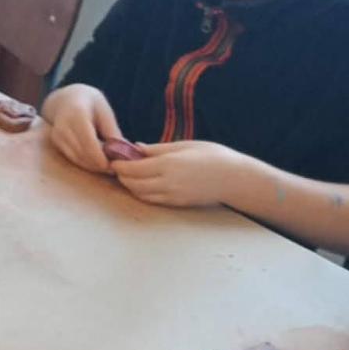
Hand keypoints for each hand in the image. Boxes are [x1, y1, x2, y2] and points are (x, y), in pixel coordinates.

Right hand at [42, 84, 123, 173]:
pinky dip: (85, 162)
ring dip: (93, 165)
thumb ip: (112, 132)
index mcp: (77, 115)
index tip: (114, 166)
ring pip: (77, 158)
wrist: (66, 99)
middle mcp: (63, 126)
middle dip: (99, 164)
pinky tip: (96, 161)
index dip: (101, 158)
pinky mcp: (55, 143)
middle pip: (82, 154)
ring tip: (107, 165)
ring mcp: (57, 136)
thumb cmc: (90, 103)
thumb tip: (123, 153)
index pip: (89, 143)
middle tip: (114, 169)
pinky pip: (72, 158)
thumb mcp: (105, 112)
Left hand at [111, 140, 250, 208]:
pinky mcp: (176, 204)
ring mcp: (171, 196)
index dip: (119, 164)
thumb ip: (158, 149)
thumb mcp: (185, 145)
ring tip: (128, 174)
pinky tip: (142, 183)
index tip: (113, 158)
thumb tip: (137, 148)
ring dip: (130, 185)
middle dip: (121, 175)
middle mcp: (167, 183)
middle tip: (117, 165)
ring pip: (140, 194)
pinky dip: (141, 192)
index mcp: (168, 165)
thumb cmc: (213, 156)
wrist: (235, 179)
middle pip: (132, 183)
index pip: (133, 168)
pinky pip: (151, 200)